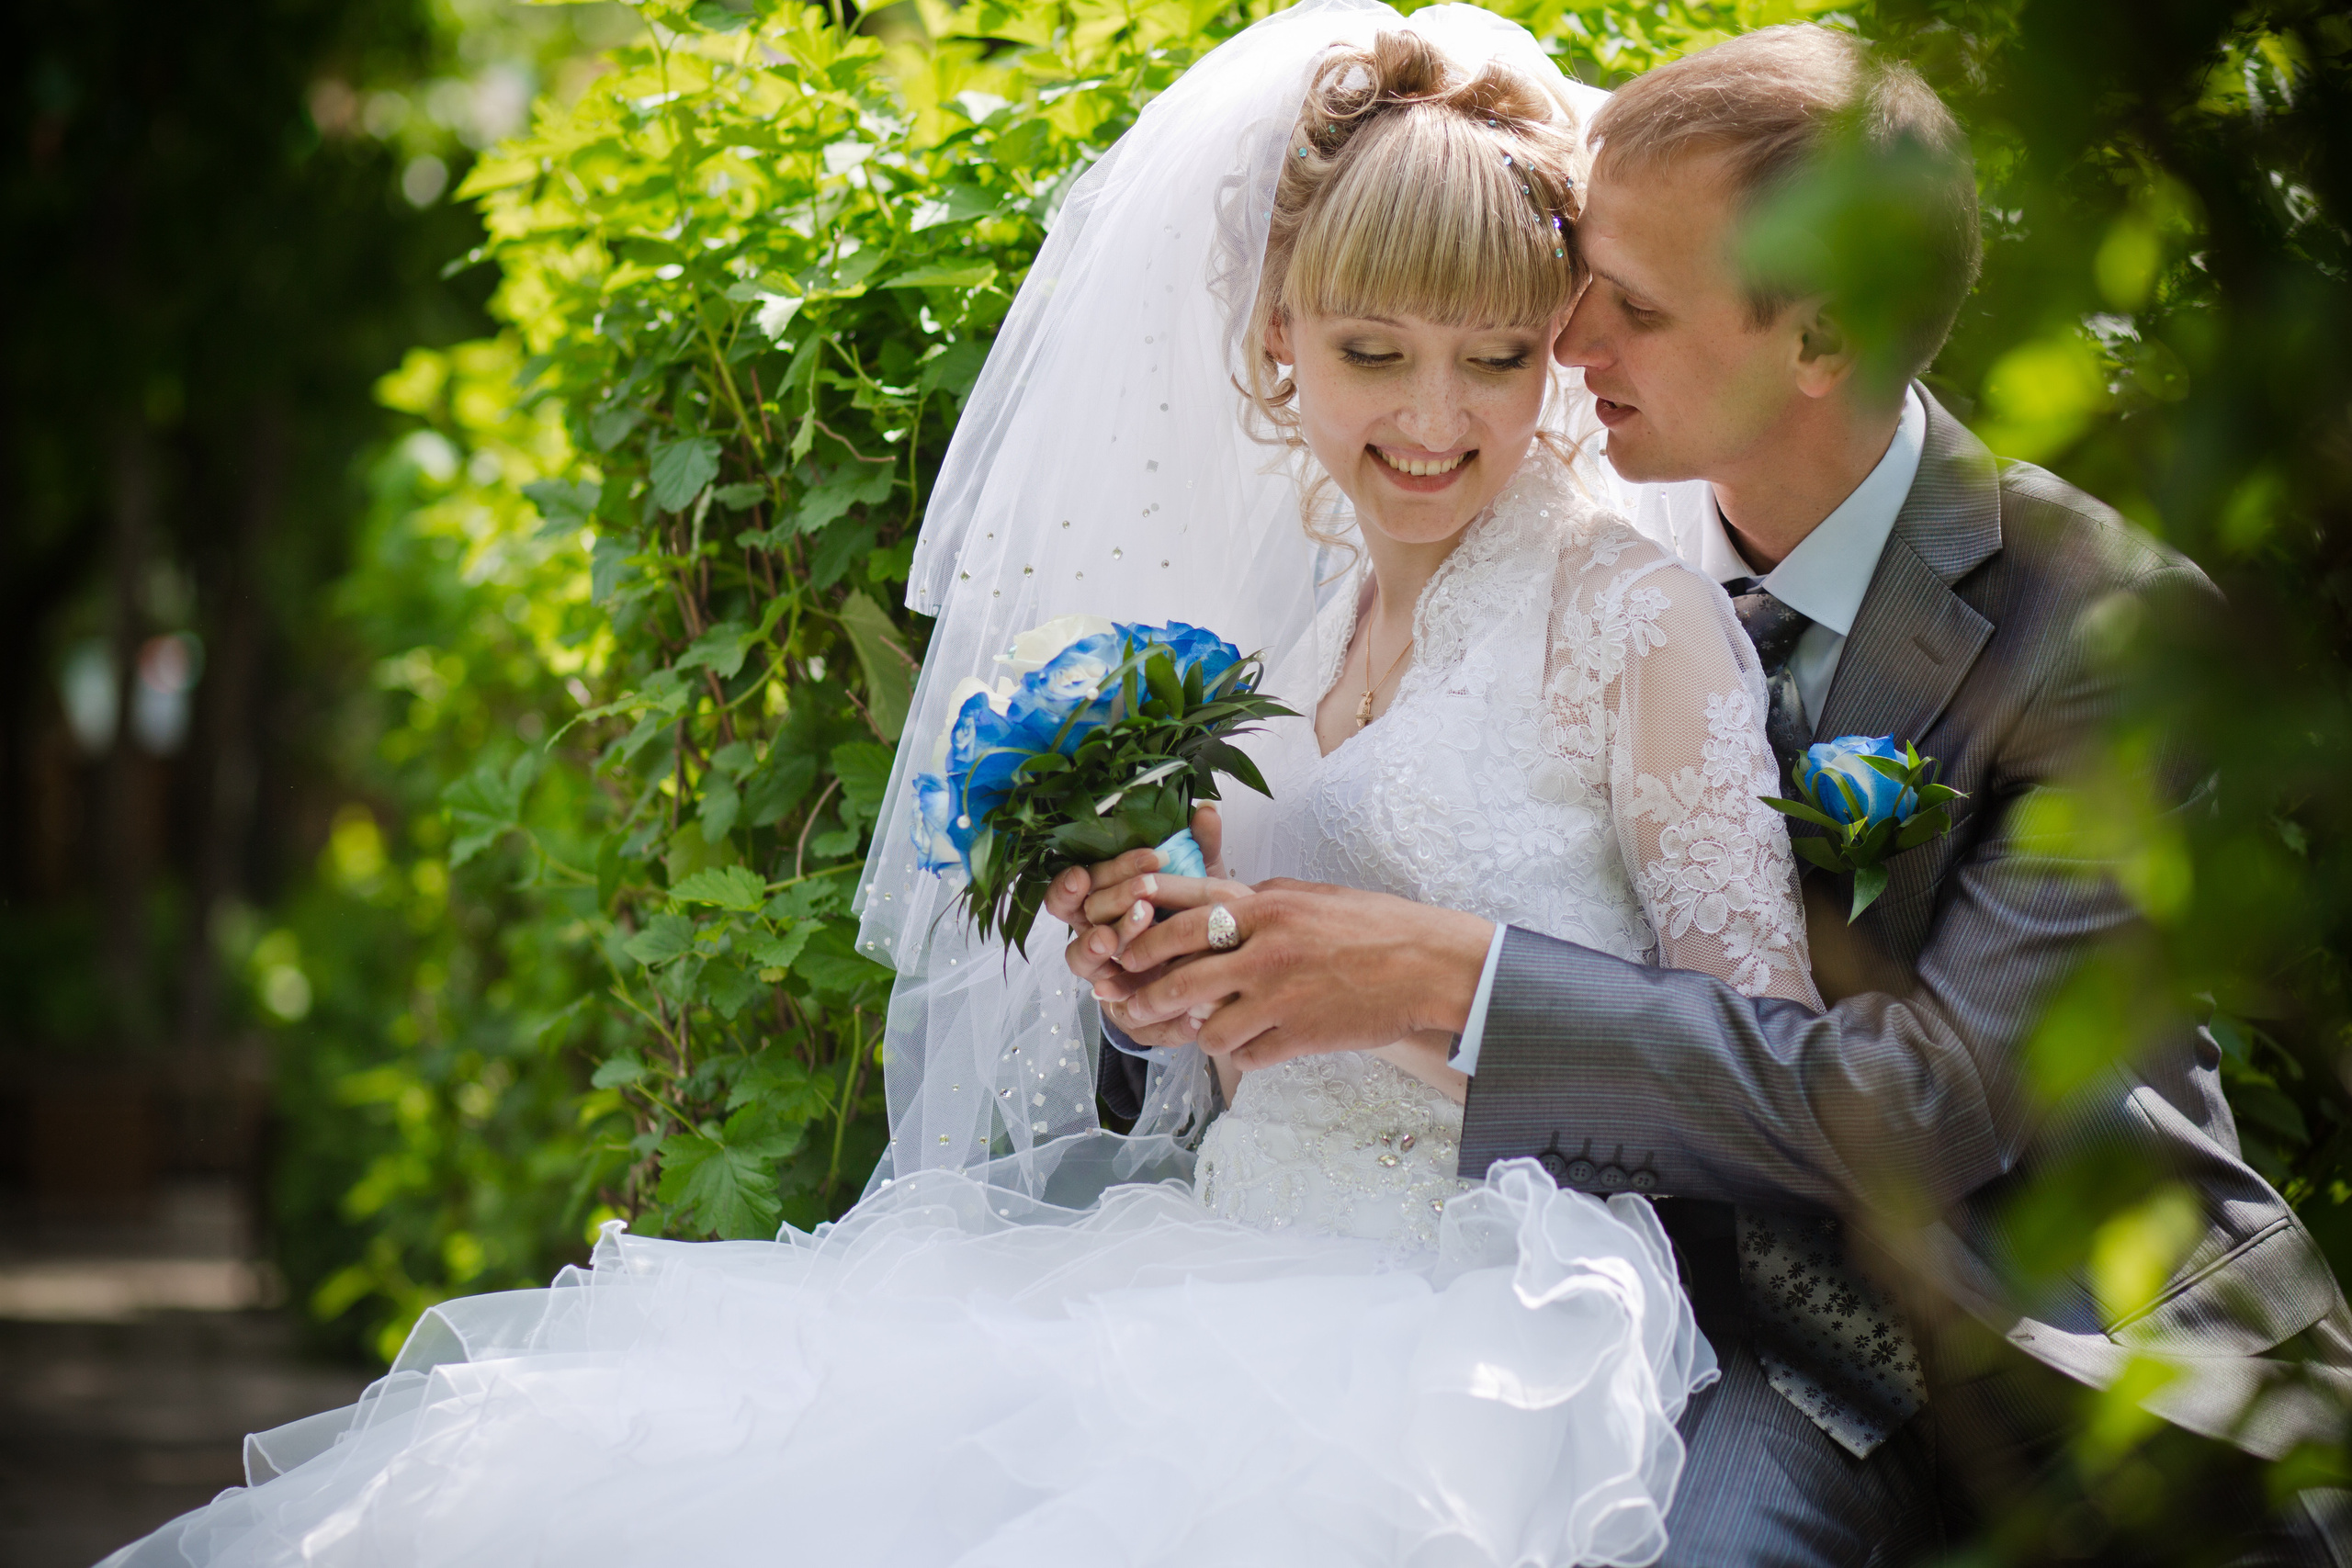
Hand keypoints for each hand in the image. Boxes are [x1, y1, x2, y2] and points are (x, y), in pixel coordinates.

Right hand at [1046, 803, 1238, 1047]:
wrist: (1210, 972)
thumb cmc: (1193, 918)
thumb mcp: (1200, 881)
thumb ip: (1202, 848)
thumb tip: (1206, 809)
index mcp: (1102, 899)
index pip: (1075, 886)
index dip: (1075, 880)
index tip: (1089, 872)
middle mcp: (1095, 933)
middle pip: (1080, 917)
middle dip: (1108, 904)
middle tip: (1140, 899)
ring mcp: (1105, 972)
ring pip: (1081, 960)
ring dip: (1094, 947)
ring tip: (1111, 941)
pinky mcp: (1126, 1008)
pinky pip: (1121, 1007)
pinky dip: (1126, 999)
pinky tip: (1138, 997)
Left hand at [1110, 880, 1493, 1069]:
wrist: (1429, 965)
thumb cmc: (1374, 925)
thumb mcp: (1311, 895)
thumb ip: (1263, 899)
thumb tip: (1221, 902)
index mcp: (1266, 908)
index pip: (1182, 922)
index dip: (1144, 942)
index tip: (1125, 953)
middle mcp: (1265, 952)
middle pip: (1181, 982)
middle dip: (1148, 998)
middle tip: (1134, 1007)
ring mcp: (1281, 999)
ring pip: (1210, 1031)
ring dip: (1203, 1033)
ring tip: (1210, 1028)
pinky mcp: (1300, 1037)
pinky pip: (1248, 1057)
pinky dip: (1244, 1054)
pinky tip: (1254, 1044)